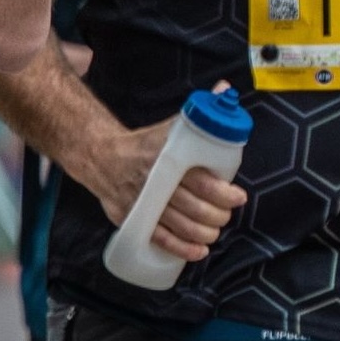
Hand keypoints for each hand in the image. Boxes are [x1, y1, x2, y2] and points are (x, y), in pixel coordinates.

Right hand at [65, 114, 246, 260]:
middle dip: (217, 215)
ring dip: (204, 232)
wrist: (101, 157)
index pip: (200, 181)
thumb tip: (224, 88)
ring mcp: (144, 204)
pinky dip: (182, 248)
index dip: (222, 193)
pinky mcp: (135, 220)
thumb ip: (201, 111)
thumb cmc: (145, 143)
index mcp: (168, 160)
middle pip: (193, 208)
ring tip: (216, 229)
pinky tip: (199, 251)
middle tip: (227, 214)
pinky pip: (160, 239)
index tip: (238, 196)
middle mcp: (156, 184)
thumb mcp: (172, 125)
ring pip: (180, 226)